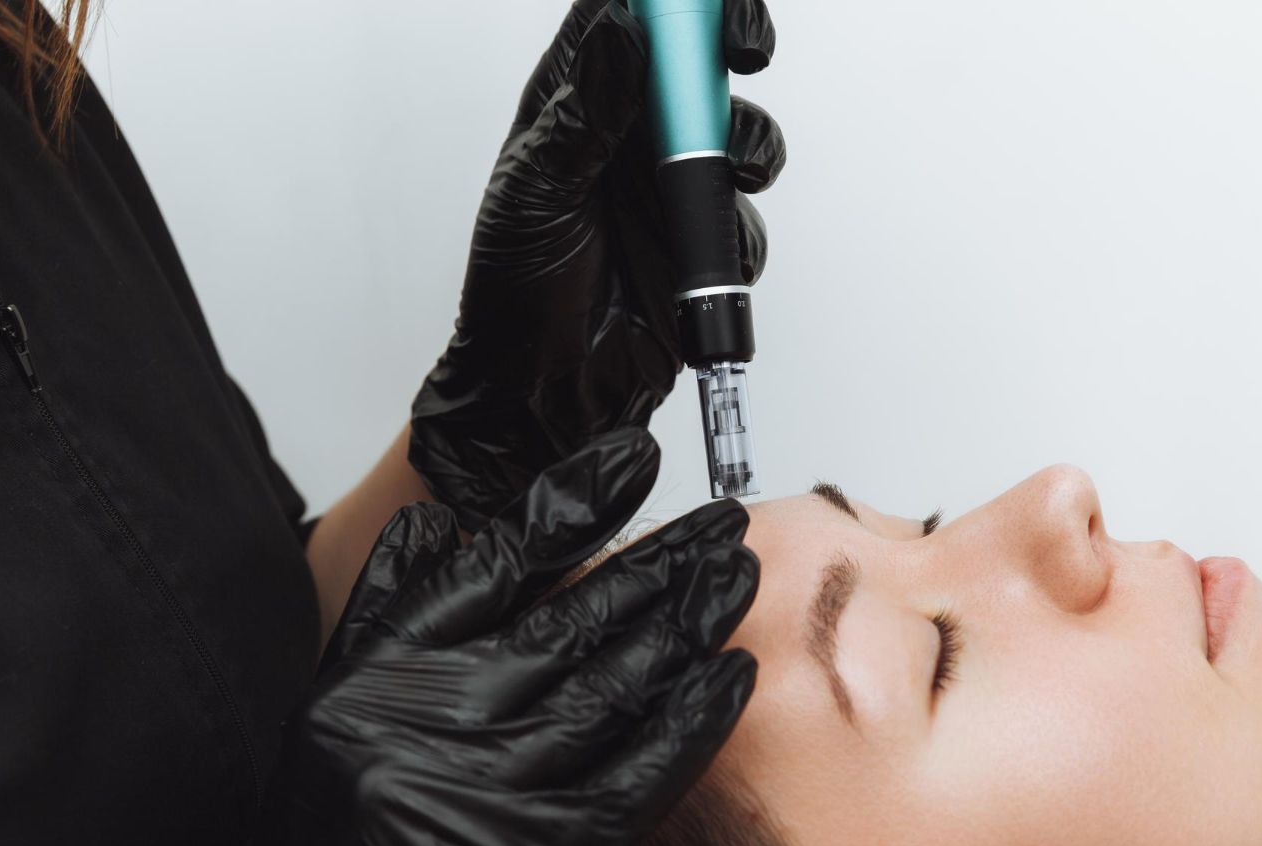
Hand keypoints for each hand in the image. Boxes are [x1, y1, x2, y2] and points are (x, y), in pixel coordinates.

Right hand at [205, 428, 759, 845]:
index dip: (573, 500)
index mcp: (383, 676)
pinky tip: (733, 678)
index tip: (632, 457)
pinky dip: (691, 721)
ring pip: (616, 680)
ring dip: (689, 623)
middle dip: (660, 561)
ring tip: (738, 576)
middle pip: (573, 613)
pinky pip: (638, 773)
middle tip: (721, 522)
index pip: (497, 560)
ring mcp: (494, 786)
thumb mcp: (332, 718)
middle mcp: (436, 718)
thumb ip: (391, 614)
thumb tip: (438, 521)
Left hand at [409, 0, 785, 531]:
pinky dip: (734, 234)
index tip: (704, 3)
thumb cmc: (516, 291)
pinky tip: (701, 258)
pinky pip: (744, 217)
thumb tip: (624, 32)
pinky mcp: (700, 243)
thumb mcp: (539, 189)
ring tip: (723, 176)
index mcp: (577, 105)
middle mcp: (628, 138)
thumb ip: (587, 110)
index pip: (628, 19)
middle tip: (745, 52)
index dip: (672, 2)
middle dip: (732, 45)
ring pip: (738, 136)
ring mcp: (668, 190)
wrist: (547, 390)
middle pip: (696, 62)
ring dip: (746, 146)